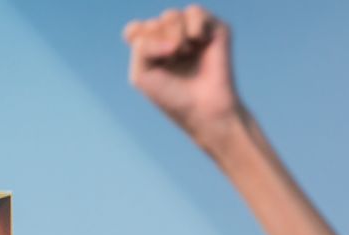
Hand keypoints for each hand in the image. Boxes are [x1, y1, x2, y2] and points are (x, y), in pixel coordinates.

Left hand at [124, 6, 241, 146]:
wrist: (203, 109)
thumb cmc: (172, 96)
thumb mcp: (142, 74)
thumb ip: (141, 46)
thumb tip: (172, 37)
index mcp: (152, 49)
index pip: (134, 29)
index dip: (138, 41)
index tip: (149, 62)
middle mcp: (171, 37)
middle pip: (152, 23)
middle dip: (158, 43)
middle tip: (172, 62)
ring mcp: (192, 32)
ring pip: (171, 15)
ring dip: (174, 36)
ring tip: (185, 53)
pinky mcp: (213, 29)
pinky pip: (195, 11)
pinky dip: (193, 25)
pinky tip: (197, 41)